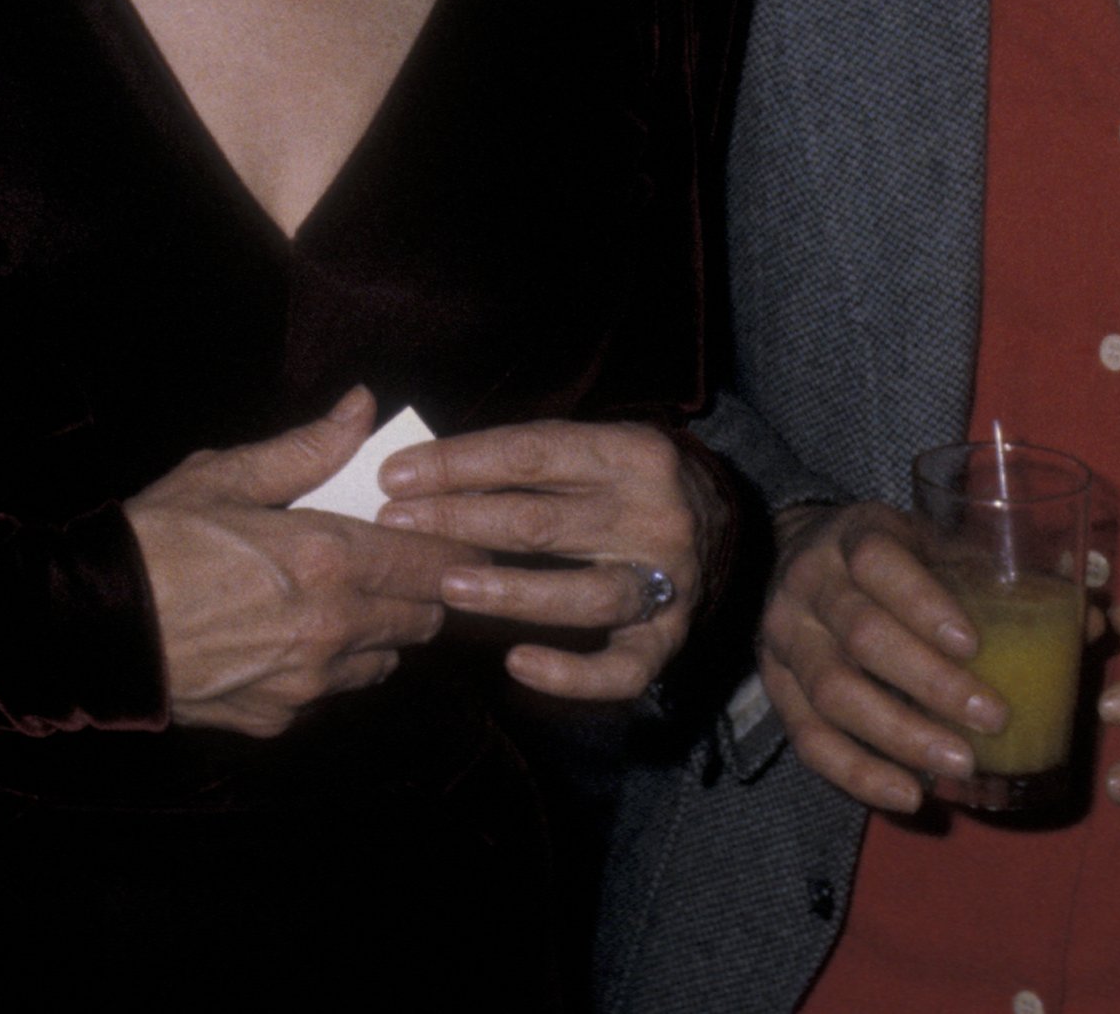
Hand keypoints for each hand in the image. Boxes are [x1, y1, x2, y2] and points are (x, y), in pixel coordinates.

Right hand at [126, 388, 479, 737]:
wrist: (96, 628)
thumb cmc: (157, 539)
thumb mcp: (227, 475)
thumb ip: (308, 447)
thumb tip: (362, 407)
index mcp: (328, 558)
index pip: (434, 562)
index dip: (453, 548)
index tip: (450, 534)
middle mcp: (332, 627)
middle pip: (424, 617)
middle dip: (422, 589)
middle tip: (398, 561)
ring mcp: (309, 681)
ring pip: (386, 659)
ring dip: (381, 630)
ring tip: (344, 597)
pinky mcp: (280, 717)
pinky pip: (333, 690)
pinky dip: (331, 665)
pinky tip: (294, 635)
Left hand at [374, 419, 716, 698]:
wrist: (725, 520)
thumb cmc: (624, 479)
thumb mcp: (590, 446)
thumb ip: (522, 456)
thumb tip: (420, 470)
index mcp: (630, 453)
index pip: (530, 454)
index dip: (458, 464)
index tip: (395, 475)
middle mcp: (655, 516)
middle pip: (544, 523)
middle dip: (461, 522)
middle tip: (397, 527)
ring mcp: (667, 582)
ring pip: (582, 595)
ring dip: (509, 593)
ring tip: (448, 586)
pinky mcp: (670, 640)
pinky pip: (621, 670)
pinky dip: (570, 674)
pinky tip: (517, 664)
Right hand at [758, 501, 1029, 812]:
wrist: (798, 558)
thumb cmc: (891, 560)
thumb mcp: (934, 545)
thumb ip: (1001, 579)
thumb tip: (1091, 622)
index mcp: (854, 536)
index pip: (878, 562)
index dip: (923, 603)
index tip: (973, 643)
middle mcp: (810, 584)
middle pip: (861, 634)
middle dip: (930, 682)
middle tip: (993, 718)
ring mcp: (786, 639)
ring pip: (833, 692)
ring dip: (900, 735)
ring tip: (963, 766)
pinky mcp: (777, 689)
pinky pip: (809, 739)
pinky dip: (857, 773)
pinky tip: (908, 795)